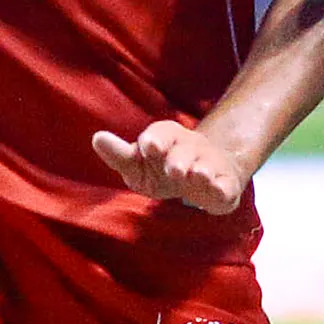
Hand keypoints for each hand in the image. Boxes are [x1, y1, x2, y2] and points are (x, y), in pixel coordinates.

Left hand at [92, 119, 249, 214]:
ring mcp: (209, 165)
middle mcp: (190, 148)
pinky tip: (219, 191)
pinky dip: (224, 188)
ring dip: (202, 170)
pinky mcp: (225, 185)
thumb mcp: (139, 164)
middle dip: (179, 159)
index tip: (149, 147)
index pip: (162, 133)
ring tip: (197, 175)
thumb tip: (97, 138)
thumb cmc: (162, 168)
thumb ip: (119, 155)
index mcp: (168, 138)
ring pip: (206, 165)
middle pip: (185, 150)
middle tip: (173, 170)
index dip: (156, 139)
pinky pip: (226, 185)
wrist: (205, 175)